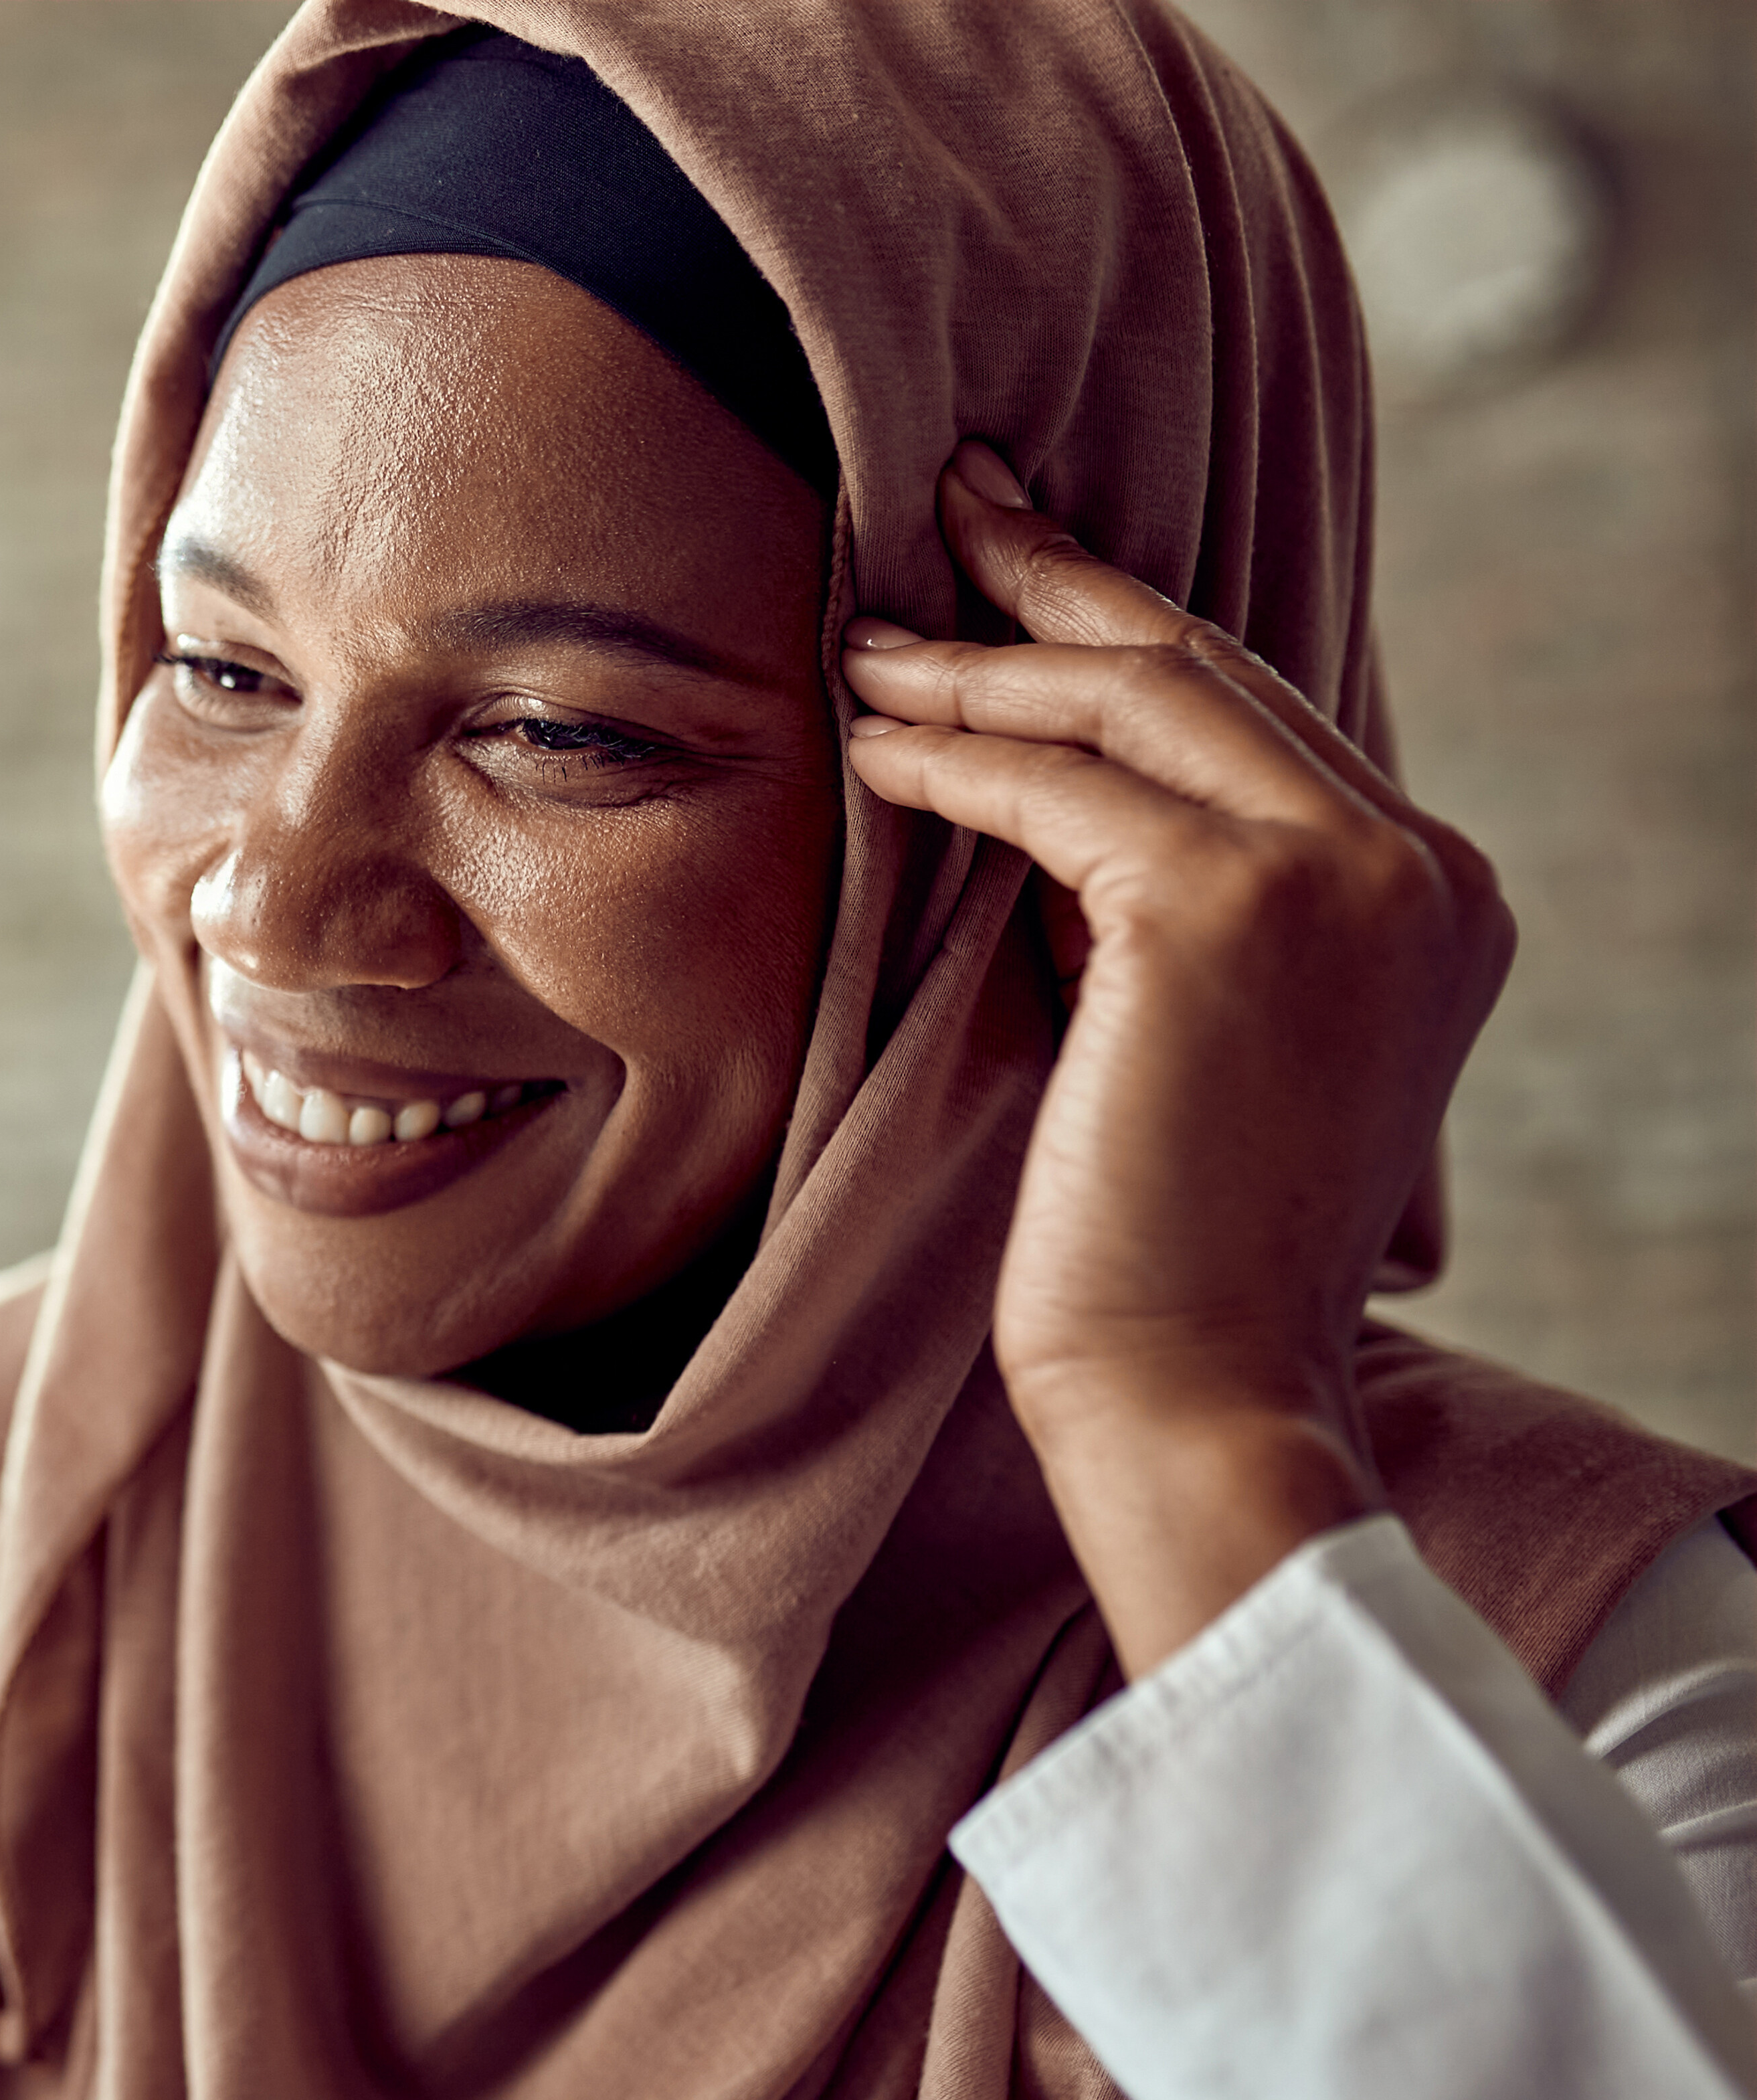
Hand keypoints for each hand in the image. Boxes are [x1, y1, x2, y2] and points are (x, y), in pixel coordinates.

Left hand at [839, 442, 1512, 1669]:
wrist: (1196, 1391)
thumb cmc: (1169, 1250)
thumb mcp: (1196, 1034)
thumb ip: (1165, 910)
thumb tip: (1042, 800)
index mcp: (1433, 894)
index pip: (1258, 716)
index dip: (1128, 626)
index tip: (1025, 558)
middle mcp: (1417, 864)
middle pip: (1205, 671)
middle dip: (1060, 580)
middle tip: (949, 508)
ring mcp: (1341, 879)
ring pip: (1128, 706)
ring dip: (980, 662)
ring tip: (865, 635)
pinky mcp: (1227, 912)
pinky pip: (1056, 791)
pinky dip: (952, 757)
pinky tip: (869, 741)